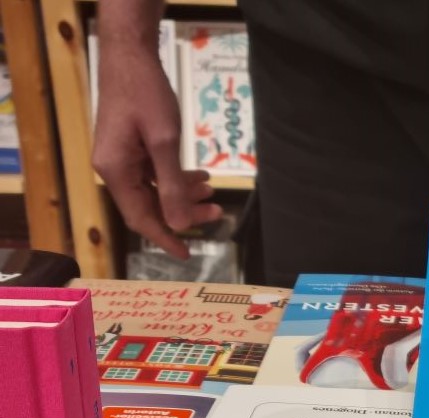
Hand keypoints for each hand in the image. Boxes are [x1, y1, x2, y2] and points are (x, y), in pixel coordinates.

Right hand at [92, 44, 221, 258]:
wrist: (130, 54)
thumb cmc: (145, 93)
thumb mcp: (165, 142)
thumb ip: (172, 186)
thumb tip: (177, 225)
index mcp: (116, 172)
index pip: (141, 219)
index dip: (165, 238)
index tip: (187, 253)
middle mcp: (114, 169)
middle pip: (151, 207)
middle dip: (184, 212)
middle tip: (216, 213)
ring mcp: (121, 158)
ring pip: (156, 191)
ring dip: (184, 194)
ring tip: (212, 191)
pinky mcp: (130, 148)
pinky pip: (154, 174)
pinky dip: (177, 178)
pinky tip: (200, 175)